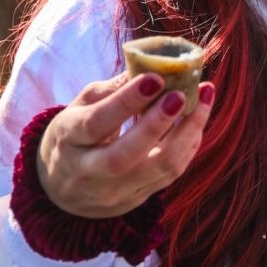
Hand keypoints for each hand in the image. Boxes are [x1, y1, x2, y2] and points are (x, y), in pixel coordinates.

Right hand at [37, 72, 214, 217]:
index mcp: (68, 140)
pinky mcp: (137, 199)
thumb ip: (112, 90)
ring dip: (188, 131)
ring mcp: (115, 191)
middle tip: (181, 95)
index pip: (97, 123)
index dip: (126, 101)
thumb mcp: (80, 107)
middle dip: (157, 123)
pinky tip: (198, 118)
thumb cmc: (75, 135)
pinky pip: (172, 173)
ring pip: (159, 168)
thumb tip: (149, 67)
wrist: (63, 189)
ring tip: (204, 96)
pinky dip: (189, 142)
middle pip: (125, 155)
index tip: (155, 78)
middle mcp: (89, 172)